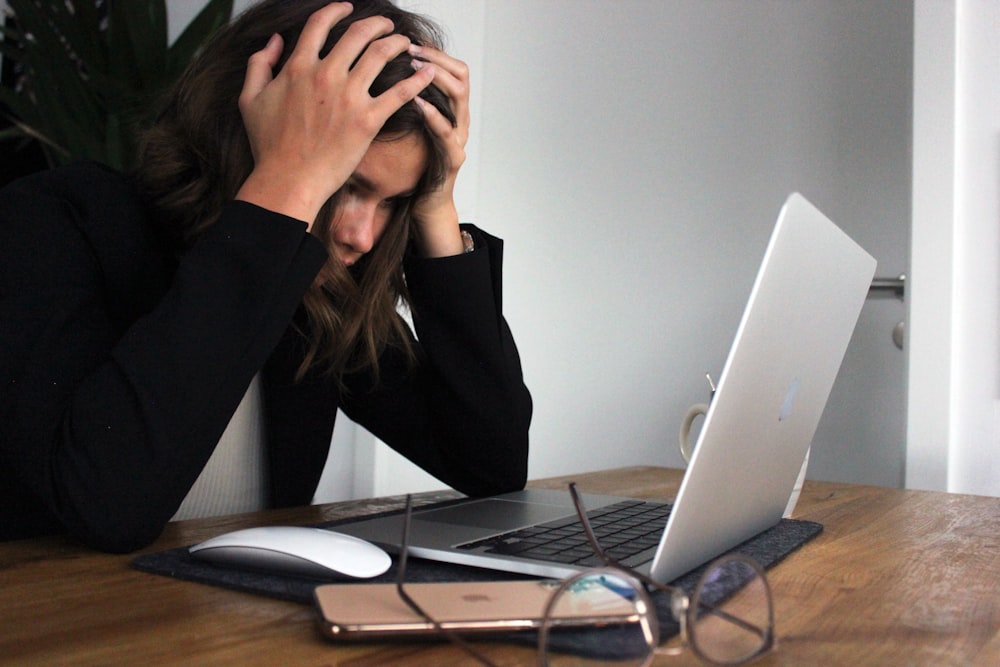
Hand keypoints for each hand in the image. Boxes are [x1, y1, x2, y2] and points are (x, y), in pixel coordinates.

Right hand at [235, 3, 435, 228]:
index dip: (336, 10)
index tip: (348, 8)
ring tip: (406, 43)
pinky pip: (400, 92)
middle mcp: (326, 75)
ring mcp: (349, 97)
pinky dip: (417, 79)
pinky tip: (428, 72)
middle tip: (386, 25)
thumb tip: (274, 41)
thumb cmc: (269, 145)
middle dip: (377, 24)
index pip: (320, 24)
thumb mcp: (250, 99)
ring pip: (381, 54)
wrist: (288, 179)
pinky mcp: (368, 120)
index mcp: (298, 67)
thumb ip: (259, 64)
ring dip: (397, 43)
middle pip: (358, 33)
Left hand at [408, 44, 469, 256]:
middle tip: (410, 49)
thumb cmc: (412, 166)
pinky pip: (447, 132)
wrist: (424, 205)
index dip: (434, 51)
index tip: (410, 40)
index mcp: (450, 109)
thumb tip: (378, 73)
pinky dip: (433, 114)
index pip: (452, 67)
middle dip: (435, 58)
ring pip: (459, 97)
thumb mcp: (407, 127)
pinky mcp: (453, 159)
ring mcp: (459, 138)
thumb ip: (402, 102)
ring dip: (436, 78)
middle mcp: (459, 120)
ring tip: (413, 68)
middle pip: (461, 75)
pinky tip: (417, 102)